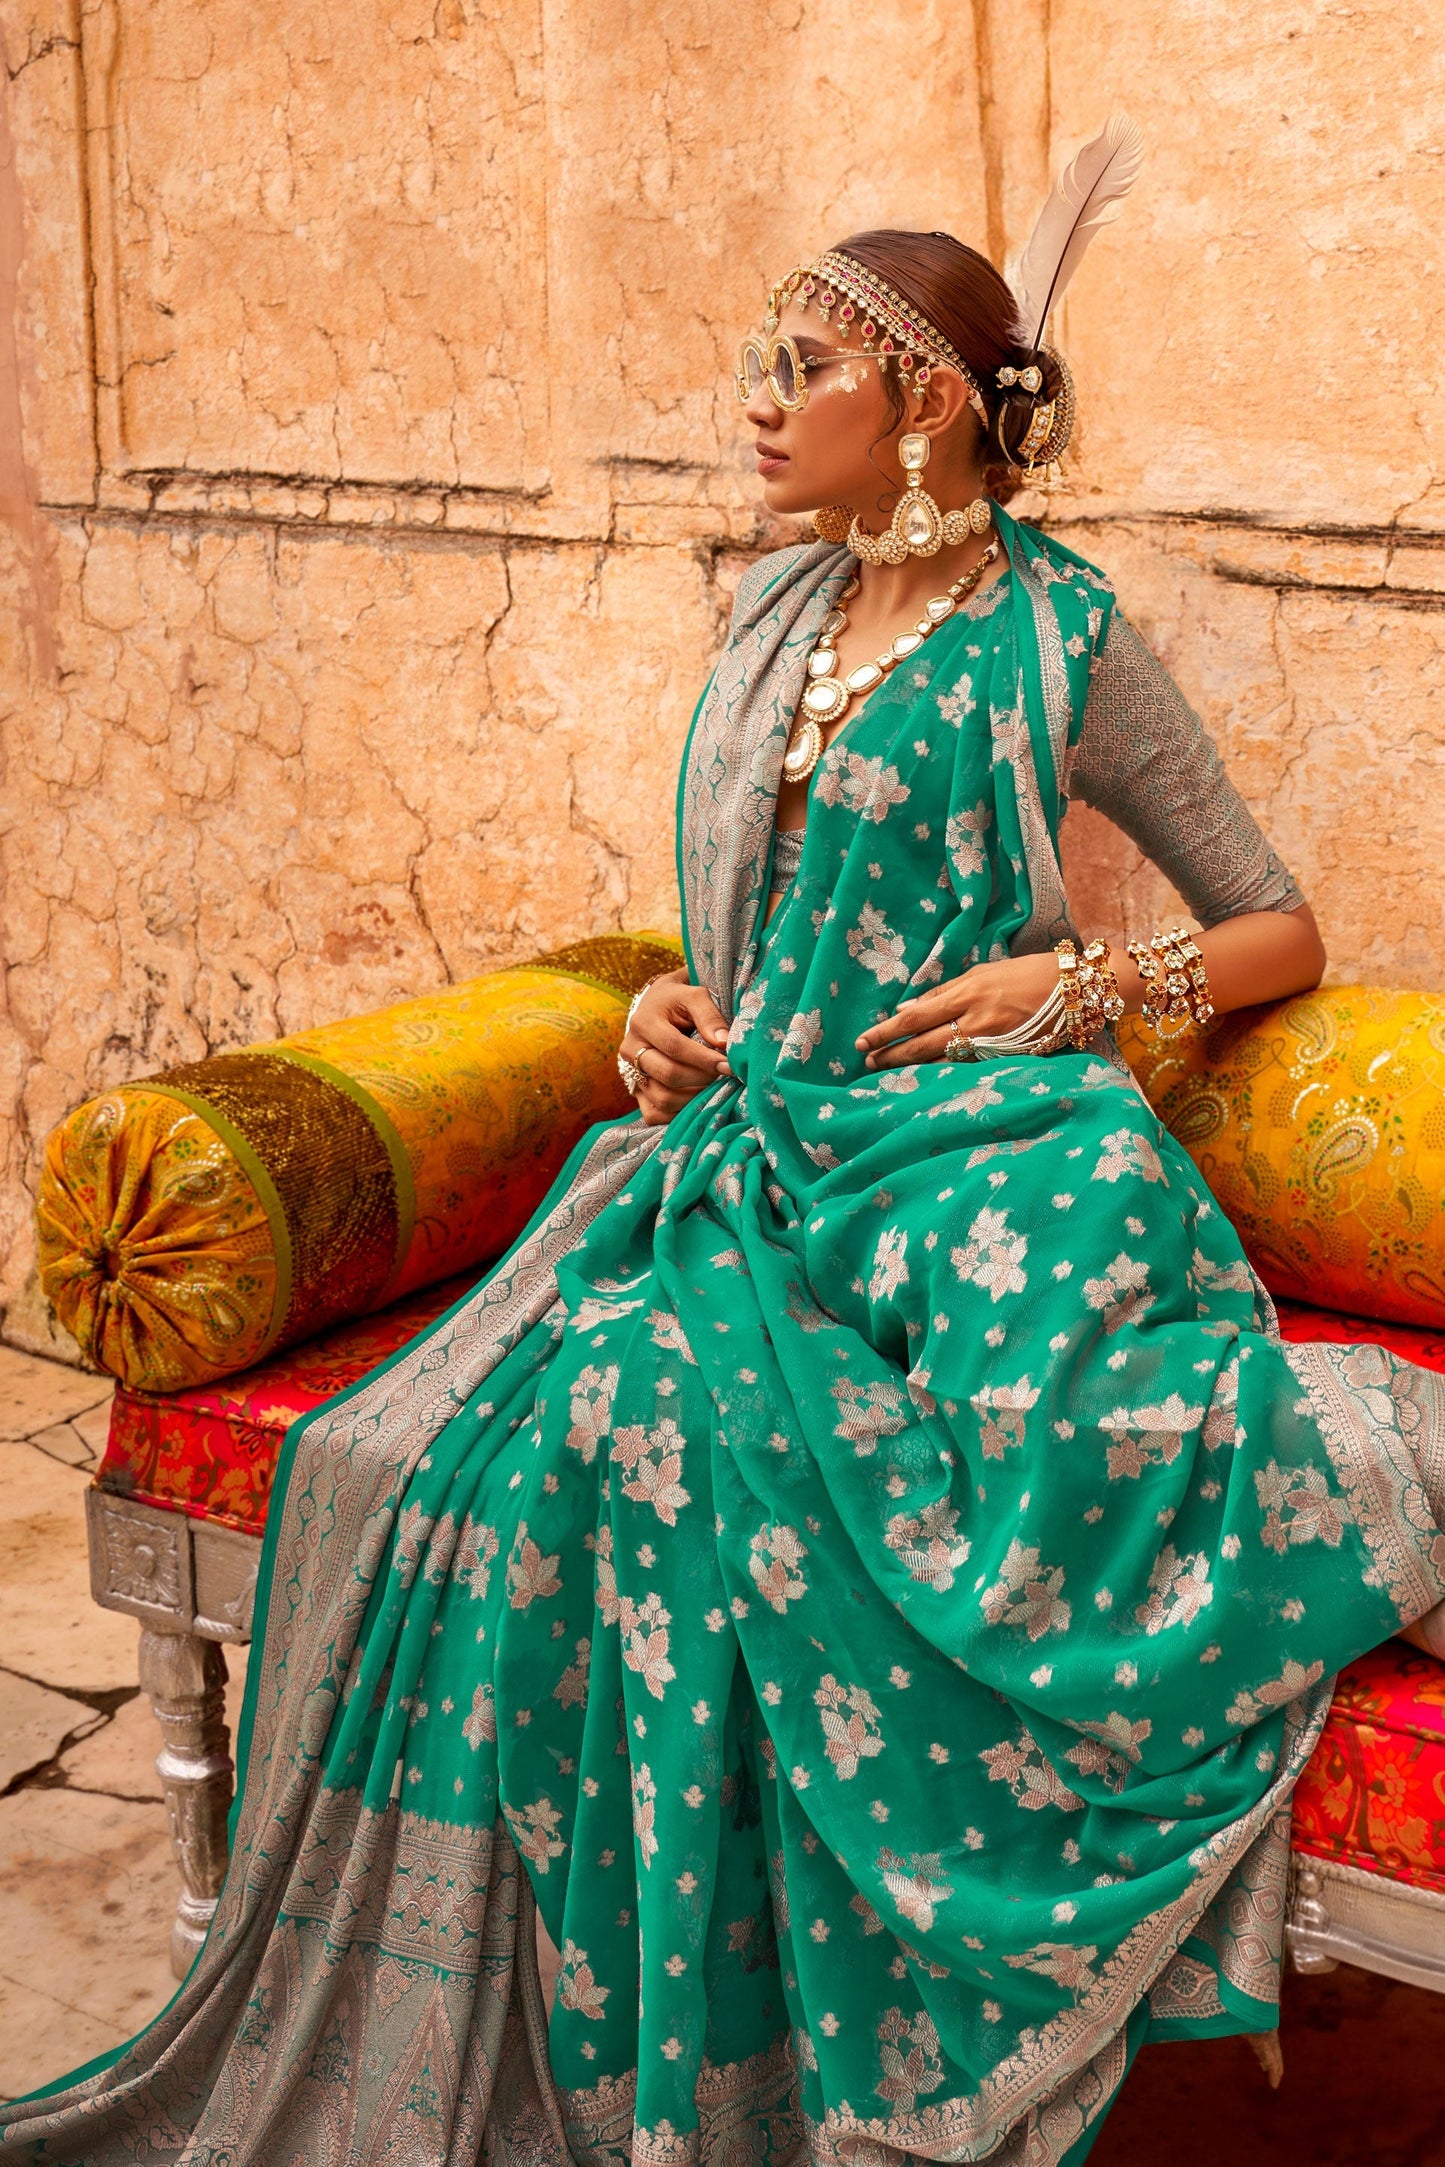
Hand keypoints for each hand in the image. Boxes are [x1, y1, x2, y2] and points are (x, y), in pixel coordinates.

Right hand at [622, 967, 733, 1124]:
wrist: (658, 1007)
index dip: (704, 1059)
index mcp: (643, 1022)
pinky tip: (698, 1102)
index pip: (674, 1047)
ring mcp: (630, 1072)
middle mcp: (631, 1049)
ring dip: (694, 1098)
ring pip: (662, 1098)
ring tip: (715, 1088)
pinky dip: (678, 1114)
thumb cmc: (680, 1001)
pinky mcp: (636, 1090)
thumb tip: (724, 1042)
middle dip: (702, 1079)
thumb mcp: (694, 996)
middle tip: (724, 1076)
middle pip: (667, 1075)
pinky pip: (654, 1113)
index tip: (729, 1065)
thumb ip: (709, 1016)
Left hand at [855, 953, 1057, 1070]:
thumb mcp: (982, 973)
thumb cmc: (1026, 974)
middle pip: (922, 1044)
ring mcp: (992, 1043)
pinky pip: (966, 1069)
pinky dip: (941, 1074)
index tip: (863, 1041)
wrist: (1074, 989)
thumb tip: (907, 1008)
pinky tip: (924, 1079)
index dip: (886, 1032)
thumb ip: (944, 992)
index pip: (916, 1017)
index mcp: (968, 993)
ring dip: (911, 1069)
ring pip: (941, 1062)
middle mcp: (976, 1020)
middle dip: (891, 1055)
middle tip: (867, 1062)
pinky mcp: (1005, 1058)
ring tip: (886, 1073)